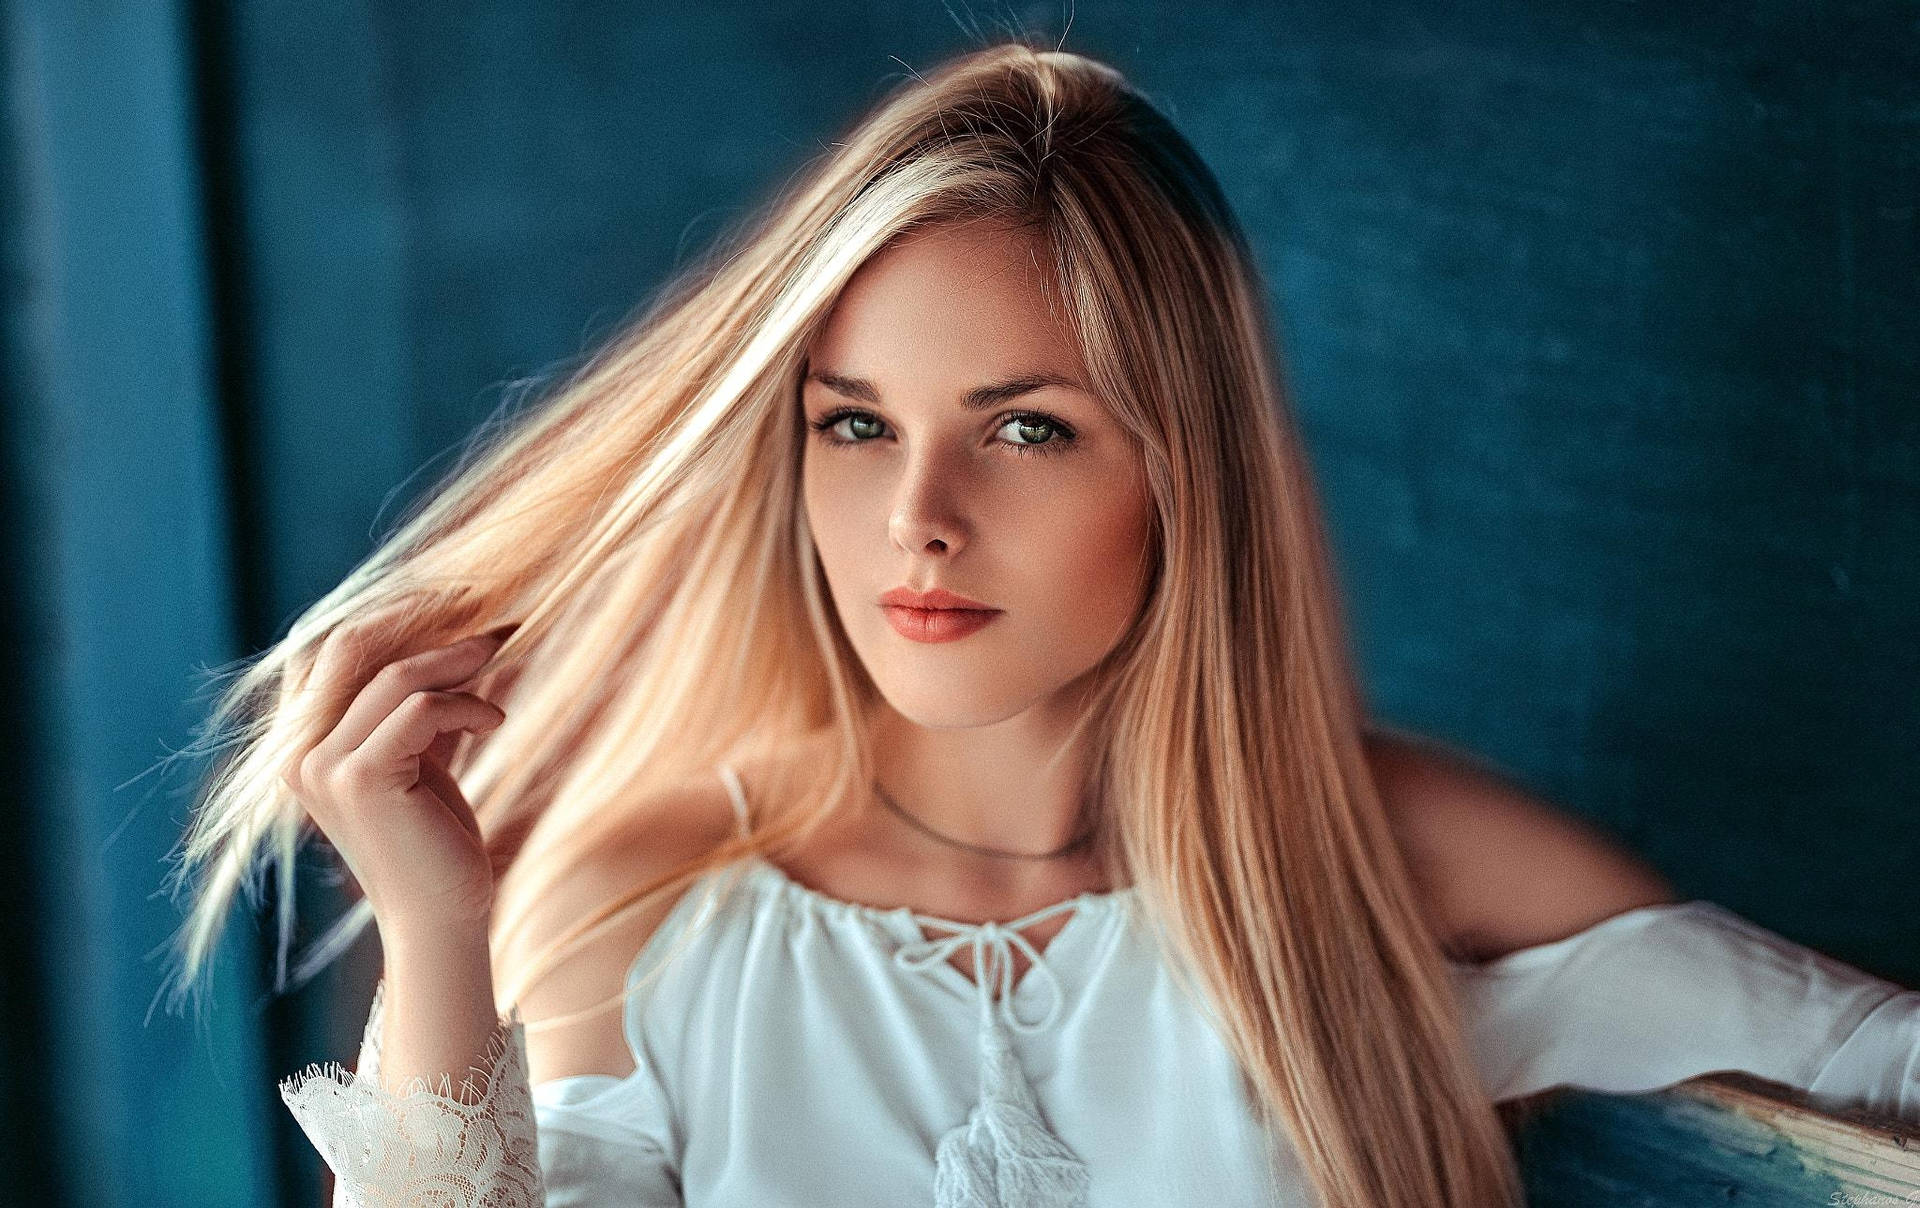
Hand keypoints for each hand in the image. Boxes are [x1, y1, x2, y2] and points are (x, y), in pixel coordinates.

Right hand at [280, 619, 512, 931]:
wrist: (442, 916)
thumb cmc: (436, 839)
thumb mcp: (422, 757)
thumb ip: (419, 703)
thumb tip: (462, 635)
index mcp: (301, 744)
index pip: (327, 650)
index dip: (385, 613)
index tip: (448, 597)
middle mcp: (299, 753)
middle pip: (349, 645)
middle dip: (419, 615)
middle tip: (481, 603)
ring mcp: (323, 767)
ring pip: (393, 675)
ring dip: (457, 655)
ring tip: (503, 649)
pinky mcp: (362, 780)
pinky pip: (421, 709)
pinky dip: (467, 704)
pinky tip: (496, 720)